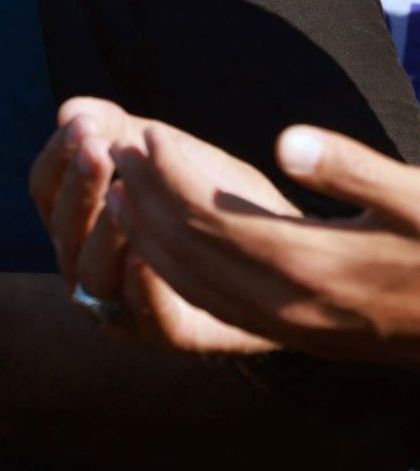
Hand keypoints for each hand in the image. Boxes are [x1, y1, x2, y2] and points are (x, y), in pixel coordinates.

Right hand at [30, 99, 282, 354]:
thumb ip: (120, 128)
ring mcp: (121, 306)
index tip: (81, 124)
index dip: (58, 156)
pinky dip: (143, 287)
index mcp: (79, 221)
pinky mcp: (167, 335)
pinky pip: (145, 316)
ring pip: (91, 273)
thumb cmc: (210, 204)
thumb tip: (68, 109)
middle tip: (101, 149)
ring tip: (126, 193)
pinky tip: (150, 253)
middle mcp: (87, 264)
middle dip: (80, 186)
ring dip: (104, 232)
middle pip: (61, 227)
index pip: (45, 187)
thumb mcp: (166, 157)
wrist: (281, 260)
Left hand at [111, 122, 419, 366]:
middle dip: (144, 196)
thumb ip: (354, 170)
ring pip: (191, 282)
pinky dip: (173, 271)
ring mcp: (289, 328)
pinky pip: (212, 305)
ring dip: (148, 235)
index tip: (143, 133)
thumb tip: (288, 141)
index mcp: (311, 265)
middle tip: (116, 150)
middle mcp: (288, 305)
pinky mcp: (295, 337)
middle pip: (188, 248)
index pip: (208, 216)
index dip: (168, 173)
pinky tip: (159, 245)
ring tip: (118, 189)